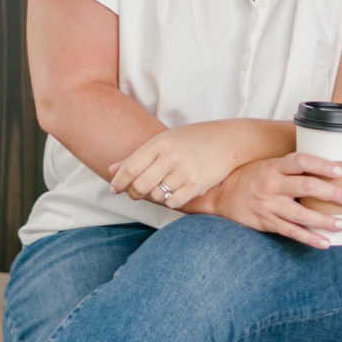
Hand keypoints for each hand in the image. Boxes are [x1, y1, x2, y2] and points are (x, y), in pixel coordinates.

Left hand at [109, 121, 275, 209]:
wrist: (230, 140)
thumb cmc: (195, 139)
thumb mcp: (166, 141)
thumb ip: (138, 156)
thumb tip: (111, 169)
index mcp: (160, 143)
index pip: (130, 167)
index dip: (118, 181)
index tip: (114, 189)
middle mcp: (170, 156)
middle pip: (139, 185)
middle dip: (133, 193)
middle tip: (134, 194)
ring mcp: (184, 170)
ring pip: (156, 195)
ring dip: (153, 197)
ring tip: (158, 190)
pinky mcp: (197, 184)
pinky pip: (173, 202)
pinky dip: (170, 202)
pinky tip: (173, 194)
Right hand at [195, 152, 341, 248]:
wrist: (222, 195)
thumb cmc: (251, 177)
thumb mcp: (269, 165)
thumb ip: (291, 168)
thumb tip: (325, 167)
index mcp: (274, 166)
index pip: (301, 161)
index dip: (321, 165)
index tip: (339, 169)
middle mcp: (272, 185)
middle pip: (305, 188)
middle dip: (330, 193)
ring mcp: (269, 206)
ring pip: (301, 215)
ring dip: (323, 220)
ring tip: (341, 223)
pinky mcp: (267, 223)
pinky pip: (292, 232)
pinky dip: (310, 238)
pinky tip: (325, 242)